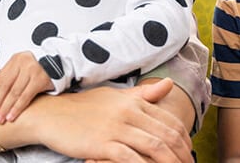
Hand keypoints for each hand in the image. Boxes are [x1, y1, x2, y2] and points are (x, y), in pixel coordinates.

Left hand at [0, 51, 52, 122]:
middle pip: (5, 86)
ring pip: (14, 93)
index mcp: (15, 60)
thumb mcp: (22, 69)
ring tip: (1, 119)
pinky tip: (12, 116)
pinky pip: (26, 96)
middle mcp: (22, 63)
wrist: (59, 63)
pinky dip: (17, 108)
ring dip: (6, 108)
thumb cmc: (37, 69)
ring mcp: (32, 70)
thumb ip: (9, 79)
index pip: (0, 80)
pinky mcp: (41, 79)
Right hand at [29, 78, 192, 162]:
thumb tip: (169, 84)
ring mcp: (116, 128)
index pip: (170, 121)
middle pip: (167, 135)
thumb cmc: (83, 107)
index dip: (184, 140)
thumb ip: (144, 94)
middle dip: (182, 154)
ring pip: (155, 147)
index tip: (188, 152)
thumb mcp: (115, 97)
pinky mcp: (103, 144)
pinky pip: (131, 158)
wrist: (51, 114)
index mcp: (134, 102)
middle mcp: (129, 112)